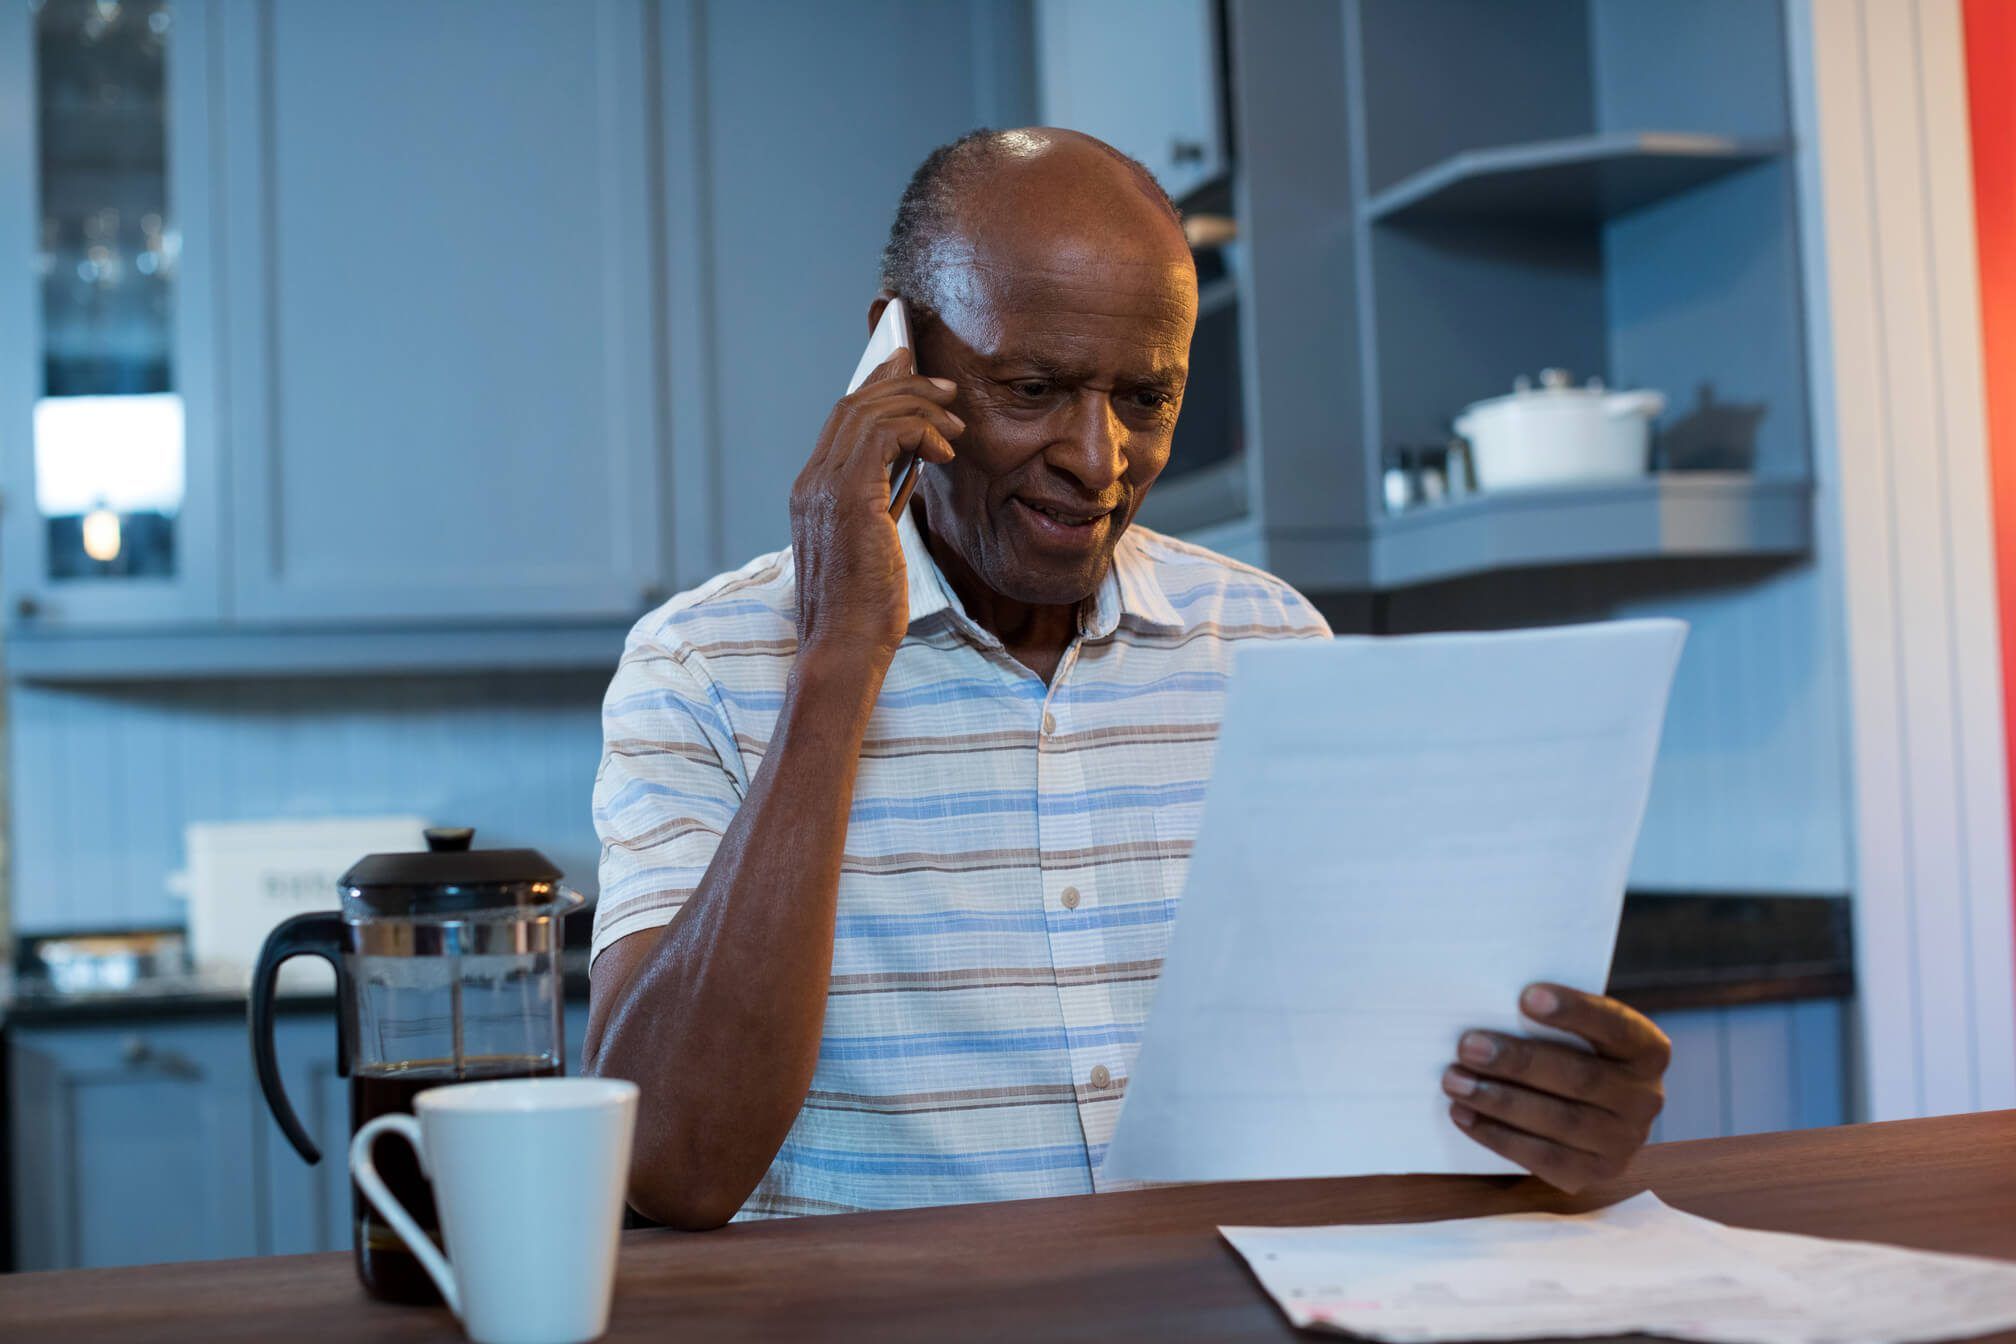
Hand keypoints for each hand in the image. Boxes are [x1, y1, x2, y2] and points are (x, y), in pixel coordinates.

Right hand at [791, 348, 961, 668]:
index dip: (877, 389)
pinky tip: (945, 453)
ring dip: (919, 406)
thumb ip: (882, 500)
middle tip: (945, 386)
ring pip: (868, 412)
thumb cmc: (864, 611)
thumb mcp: (876, 544)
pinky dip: (919, 431)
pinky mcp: (847, 497)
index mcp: (812, 492)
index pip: (842, 422)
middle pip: (853, 405)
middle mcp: (810, 483)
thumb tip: (914, 465)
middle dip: (902, 384)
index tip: (909, 371)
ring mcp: (823, 488)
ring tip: (955, 422)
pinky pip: (884, 434)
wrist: (844, 648)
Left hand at [1442, 983, 1669, 1191]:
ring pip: (1559, 1121)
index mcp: (1647, 1049)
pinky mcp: (1596, 1172)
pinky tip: (1463, 1115)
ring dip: (1499, 1101)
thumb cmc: (1570, 1051)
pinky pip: (1544, 1158)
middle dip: (1518, 1062)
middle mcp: (1646, 1097)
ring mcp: (1625, 1141)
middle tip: (1467, 1046)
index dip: (1573, 1010)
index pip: (1614, 1025)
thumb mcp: (1574, 1029)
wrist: (1591, 1109)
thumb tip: (1488, 1003)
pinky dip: (1497, 1135)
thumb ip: (1546, 1018)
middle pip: (1580, 1078)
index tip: (1526, 996)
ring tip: (1454, 1081)